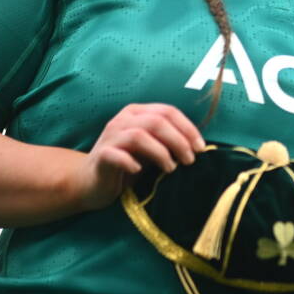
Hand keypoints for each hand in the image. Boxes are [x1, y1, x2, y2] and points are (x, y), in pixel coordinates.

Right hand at [76, 103, 204, 209]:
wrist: (93, 181)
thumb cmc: (129, 163)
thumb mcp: (152, 149)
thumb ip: (169, 142)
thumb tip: (199, 147)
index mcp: (137, 112)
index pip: (168, 111)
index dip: (187, 128)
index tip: (200, 147)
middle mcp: (122, 120)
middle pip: (156, 122)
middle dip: (178, 141)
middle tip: (189, 160)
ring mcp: (110, 137)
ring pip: (139, 136)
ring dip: (160, 152)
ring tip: (171, 168)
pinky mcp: (100, 156)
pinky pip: (116, 155)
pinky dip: (131, 162)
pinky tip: (140, 170)